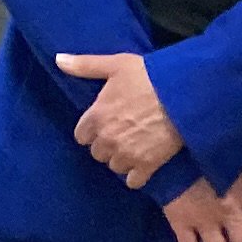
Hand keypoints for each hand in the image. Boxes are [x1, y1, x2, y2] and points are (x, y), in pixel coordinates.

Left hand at [57, 50, 180, 182]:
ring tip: (136, 146)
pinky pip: (133, 181)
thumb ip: (85, 66)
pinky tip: (144, 163)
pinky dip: (137, 175)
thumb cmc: (149, 76)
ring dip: (122, 159)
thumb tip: (58, 59)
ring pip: (115, 166)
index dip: (92, 130)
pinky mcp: (146, 165)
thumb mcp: (116, 65)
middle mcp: (107, 138)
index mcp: (96, 116)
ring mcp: (126, 154)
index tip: (104, 124)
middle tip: (123, 133)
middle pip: (97, 153)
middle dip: (107, 145)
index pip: (81, 136)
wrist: (183, 94)